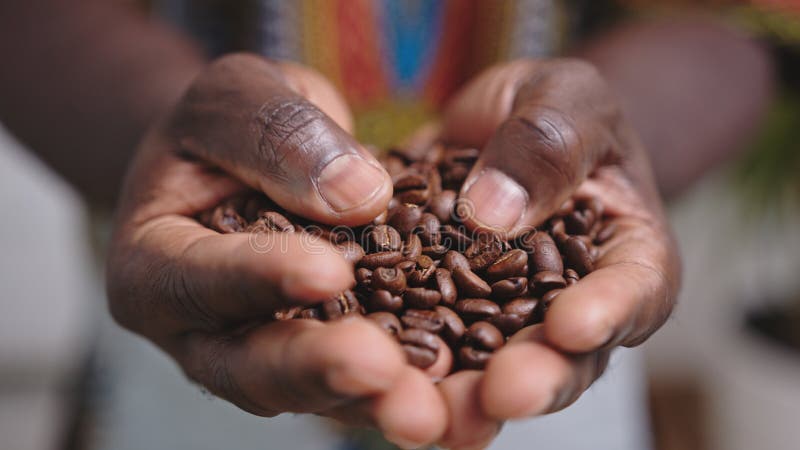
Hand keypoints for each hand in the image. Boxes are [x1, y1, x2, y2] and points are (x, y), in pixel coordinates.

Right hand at [106, 54, 448, 446]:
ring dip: (368, 401)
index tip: (328, 269)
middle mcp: (201, 332)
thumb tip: (359, 195)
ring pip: (310, 395)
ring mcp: (261, 357)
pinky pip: (358, 386)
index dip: (260, 277)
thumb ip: (279, 136)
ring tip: (425, 403)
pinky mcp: (317, 362)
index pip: (199, 279)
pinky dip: (402, 388)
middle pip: (250, 367)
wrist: (245, 161)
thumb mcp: (238, 98)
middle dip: (317, 369)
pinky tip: (452, 386)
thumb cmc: (228, 126)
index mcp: (155, 265)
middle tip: (378, 367)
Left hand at [429, 59, 680, 448]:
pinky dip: (395, 357)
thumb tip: (492, 213)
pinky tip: (364, 367)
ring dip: (458, 394)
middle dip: (532, 378)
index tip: (573, 326)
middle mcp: (567, 306)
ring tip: (427, 410)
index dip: (607, 313)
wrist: (500, 125)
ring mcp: (501, 319)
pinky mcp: (439, 311)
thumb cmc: (556, 110)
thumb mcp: (567, 99)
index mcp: (626, 257)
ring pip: (487, 367)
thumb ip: (546, 145)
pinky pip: (419, 337)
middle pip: (561, 356)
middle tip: (501, 393)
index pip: (633, 291)